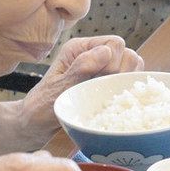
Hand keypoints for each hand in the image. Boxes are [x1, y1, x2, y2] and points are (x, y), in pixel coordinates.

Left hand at [20, 35, 142, 136]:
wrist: (37, 127)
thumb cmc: (41, 107)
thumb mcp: (58, 89)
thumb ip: (81, 70)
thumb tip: (105, 52)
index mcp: (80, 48)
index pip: (115, 44)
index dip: (114, 62)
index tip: (101, 80)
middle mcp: (94, 56)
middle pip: (128, 55)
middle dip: (121, 75)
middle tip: (104, 91)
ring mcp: (103, 72)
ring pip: (132, 71)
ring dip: (124, 85)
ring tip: (107, 99)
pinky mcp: (108, 88)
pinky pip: (129, 86)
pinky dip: (126, 95)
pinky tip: (114, 106)